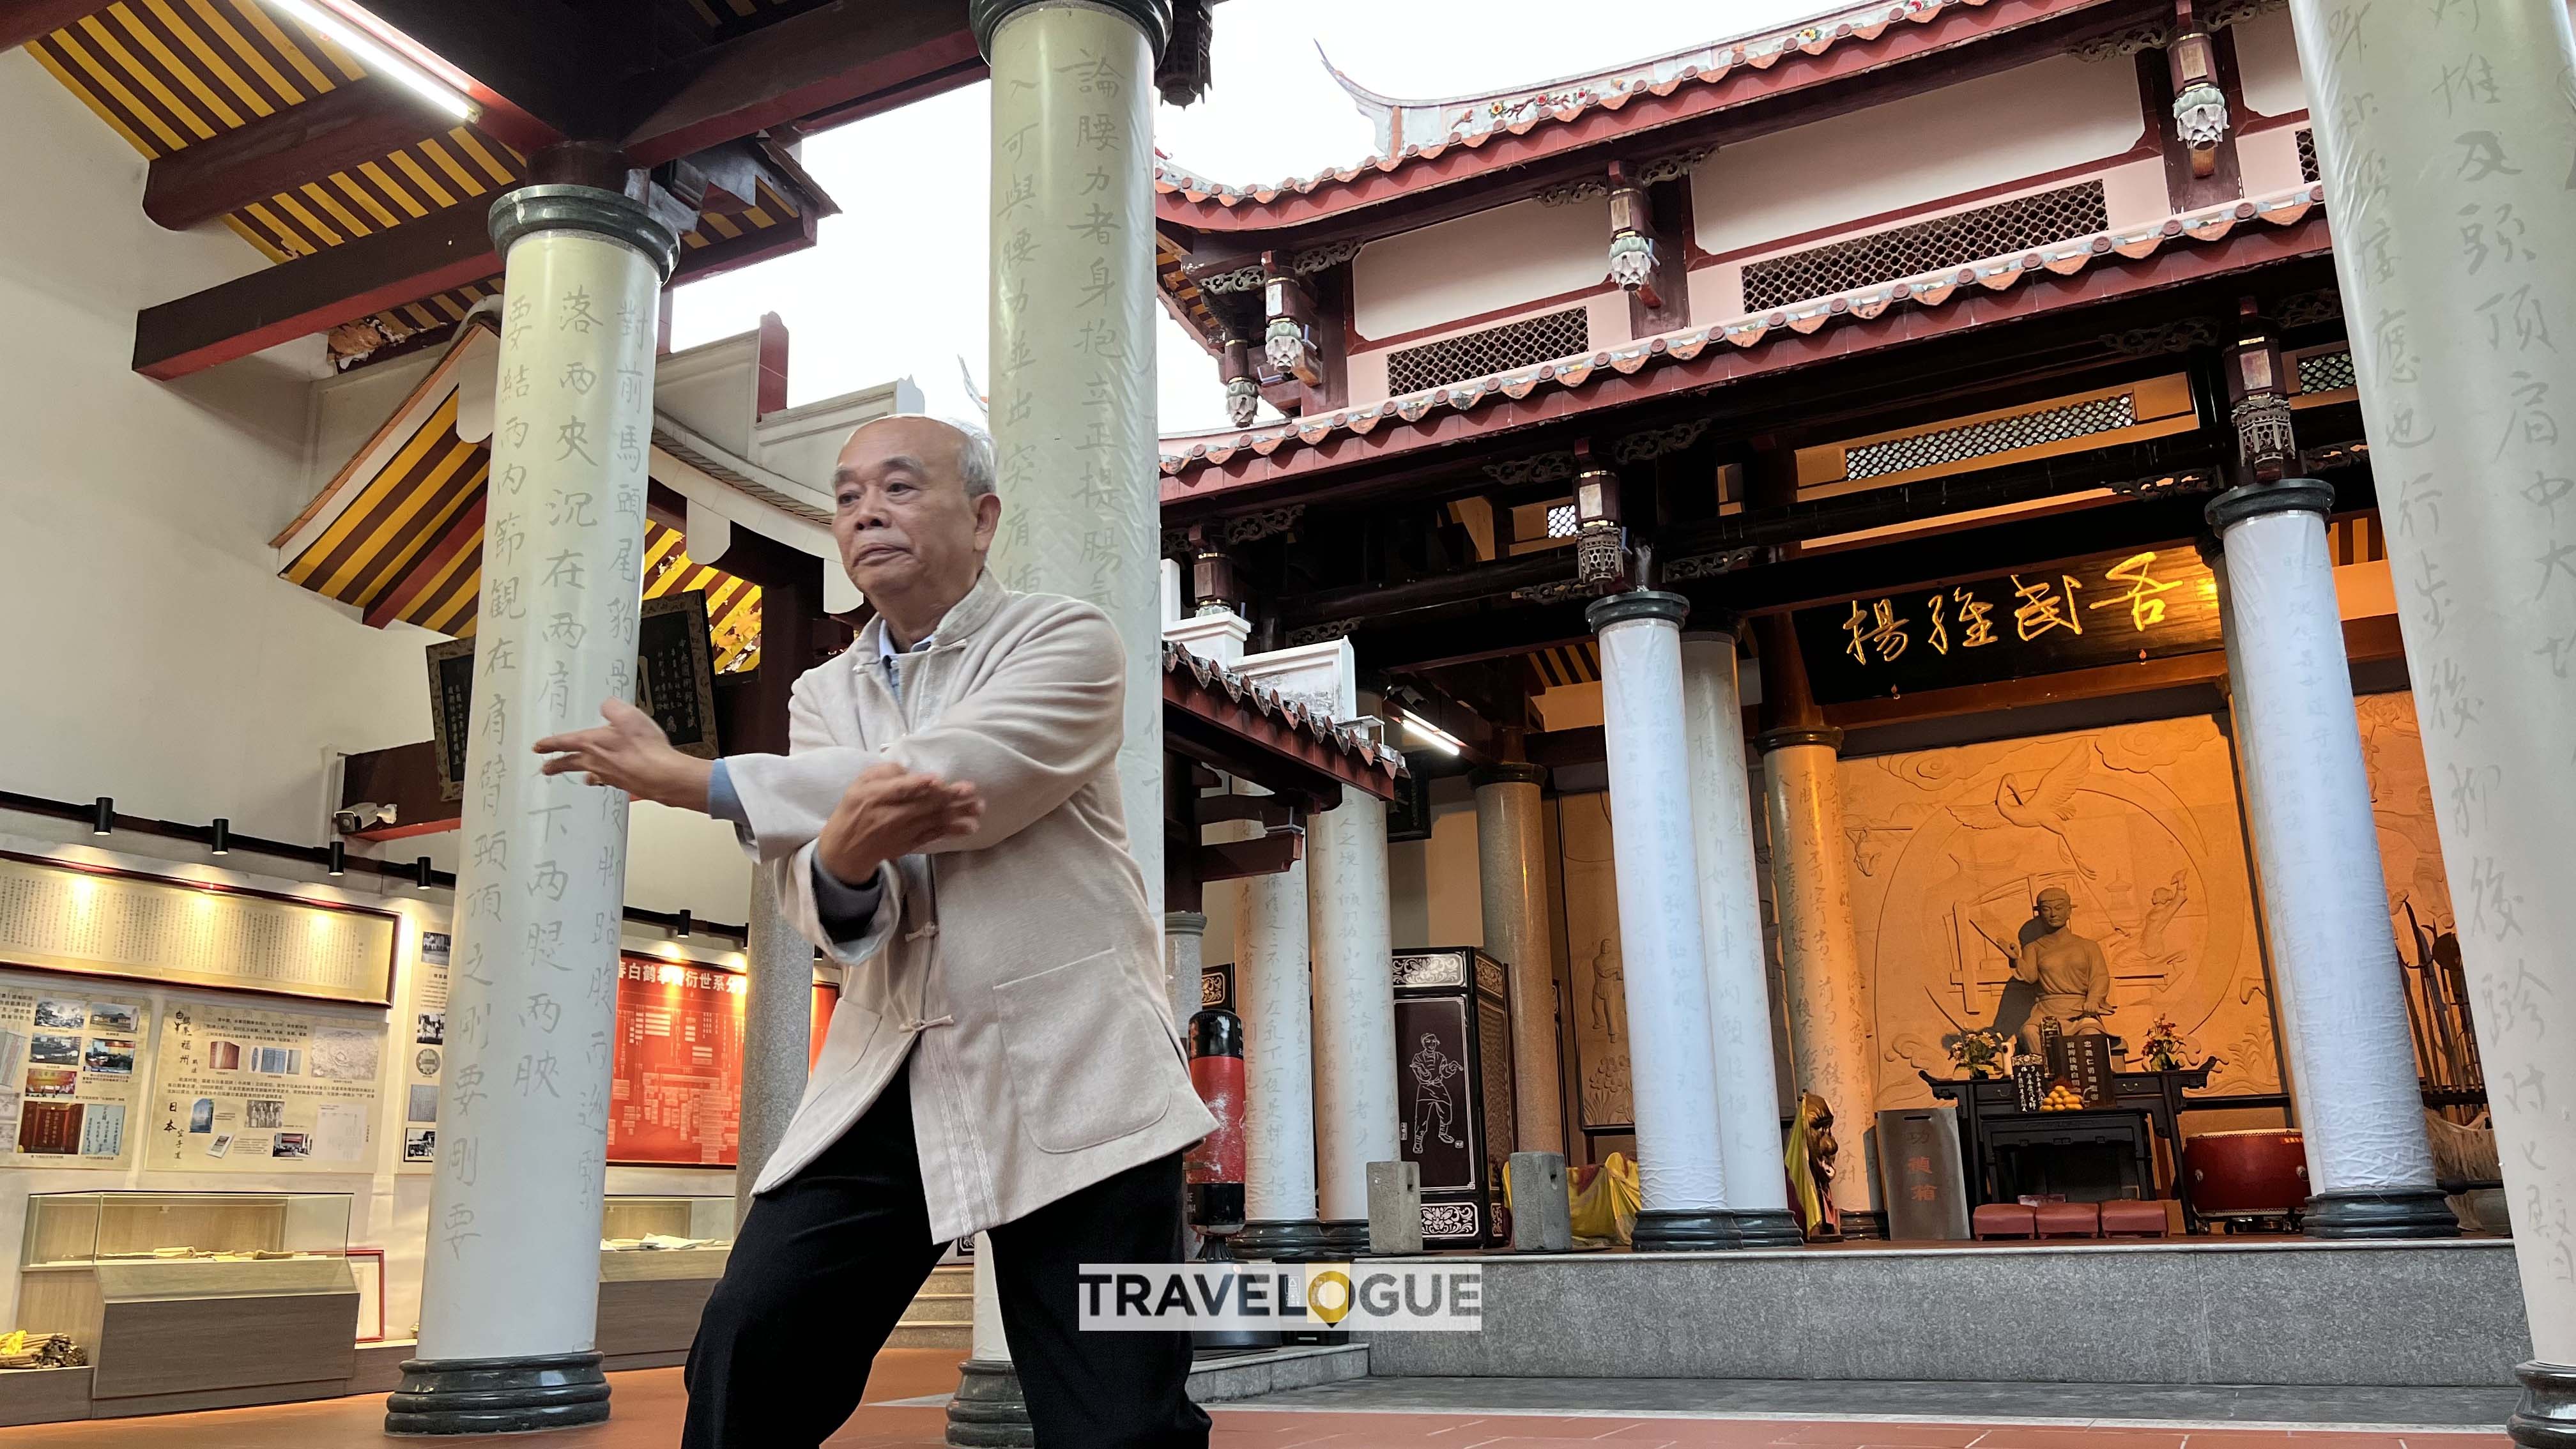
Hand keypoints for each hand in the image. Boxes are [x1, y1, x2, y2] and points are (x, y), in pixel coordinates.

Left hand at [532, 698, 713, 809]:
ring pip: (588, 773)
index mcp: (591, 743)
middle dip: (555, 765)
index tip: (538, 747)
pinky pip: (606, 780)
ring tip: (579, 776)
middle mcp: (595, 762)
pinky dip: (603, 779)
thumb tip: (607, 705)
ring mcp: (608, 775)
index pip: (563, 742)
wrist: (661, 775)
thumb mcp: (628, 715)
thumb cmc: (644, 748)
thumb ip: (612, 707)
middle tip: (545, 768)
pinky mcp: (622, 783)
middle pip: (569, 763)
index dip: (549, 743)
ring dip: (580, 773)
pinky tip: (607, 779)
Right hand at [816, 762, 982, 884]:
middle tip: (970, 789)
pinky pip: (934, 835)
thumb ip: (883, 773)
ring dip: (958, 813)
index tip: (937, 780)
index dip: (918, 785)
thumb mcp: (859, 784)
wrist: (847, 848)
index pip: (899, 790)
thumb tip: (908, 771)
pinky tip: (970, 826)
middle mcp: (890, 814)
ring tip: (978, 807)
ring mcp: (903, 831)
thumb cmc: (855, 808)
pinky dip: (952, 831)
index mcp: (875, 796)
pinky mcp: (911, 843)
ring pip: (933, 820)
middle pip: (923, 804)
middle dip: (949, 797)